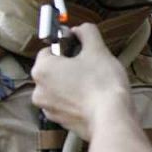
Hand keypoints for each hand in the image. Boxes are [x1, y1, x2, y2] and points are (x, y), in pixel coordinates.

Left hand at [31, 23, 131, 139]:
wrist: (111, 119)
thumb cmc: (102, 84)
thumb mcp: (97, 49)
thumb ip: (86, 32)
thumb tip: (81, 29)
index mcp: (42, 69)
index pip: (49, 49)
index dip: (67, 46)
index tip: (82, 49)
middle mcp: (39, 90)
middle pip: (53, 70)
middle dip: (69, 66)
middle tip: (91, 66)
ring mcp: (49, 108)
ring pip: (59, 87)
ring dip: (72, 83)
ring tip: (94, 83)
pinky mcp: (60, 122)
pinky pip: (65, 104)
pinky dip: (75, 100)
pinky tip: (92, 98)